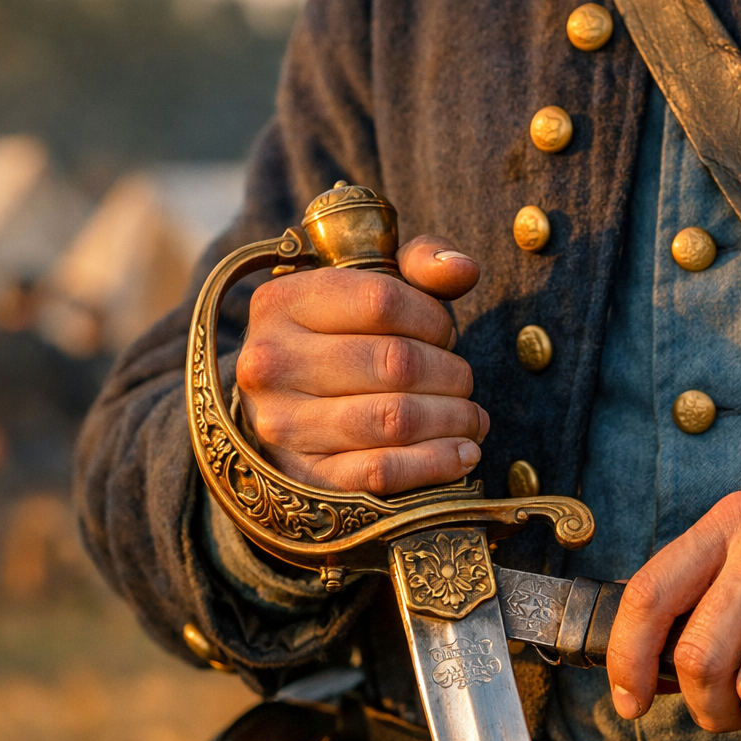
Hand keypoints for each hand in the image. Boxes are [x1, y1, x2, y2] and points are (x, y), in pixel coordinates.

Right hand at [235, 235, 487, 493]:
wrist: (286, 409)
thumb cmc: (342, 339)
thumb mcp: (371, 286)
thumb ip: (419, 265)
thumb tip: (462, 270)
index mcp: (281, 303)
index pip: (383, 302)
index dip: (433, 320)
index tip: (444, 335)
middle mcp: (269, 363)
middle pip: (396, 363)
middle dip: (450, 374)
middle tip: (464, 382)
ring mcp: (281, 424)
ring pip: (395, 419)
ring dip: (452, 419)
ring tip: (471, 418)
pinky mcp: (303, 476)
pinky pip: (382, 471)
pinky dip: (435, 463)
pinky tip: (462, 454)